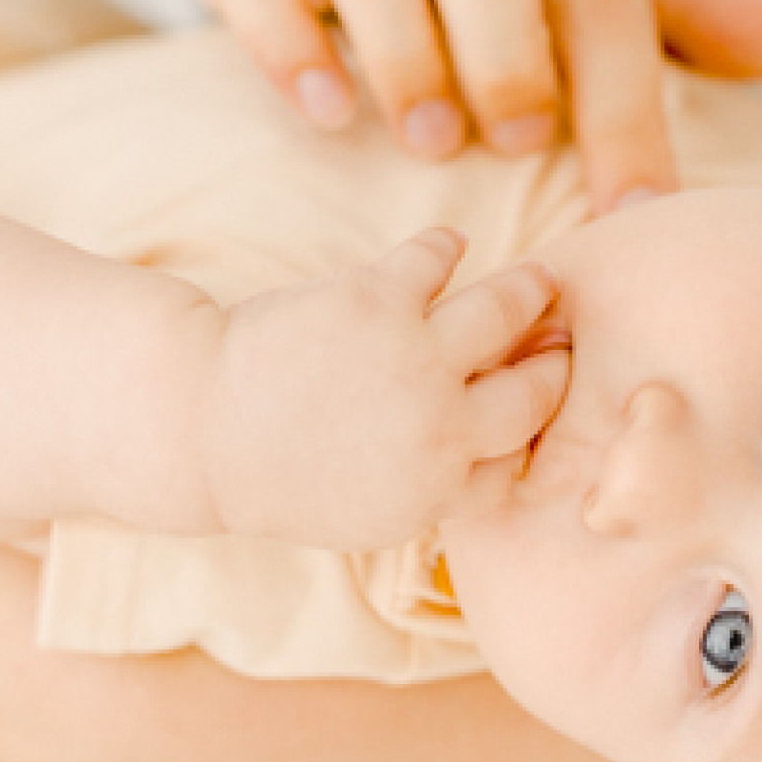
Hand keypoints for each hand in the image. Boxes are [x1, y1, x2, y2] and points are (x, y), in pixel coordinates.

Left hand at [200, 226, 569, 549]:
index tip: (537, 403)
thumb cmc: (278, 472)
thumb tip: (497, 461)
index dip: (530, 431)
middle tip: (562, 343)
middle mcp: (438, 431)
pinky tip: (447, 248)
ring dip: (529, 292)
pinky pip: (437, 258)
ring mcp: (412, 363)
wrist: (199, 428)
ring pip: (506, 311)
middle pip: (534, 391)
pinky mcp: (377, 300)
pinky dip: (445, 249)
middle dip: (555, 366)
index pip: (518, 459)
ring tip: (539, 283)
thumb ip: (431, 488)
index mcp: (437, 492)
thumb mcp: (365, 512)